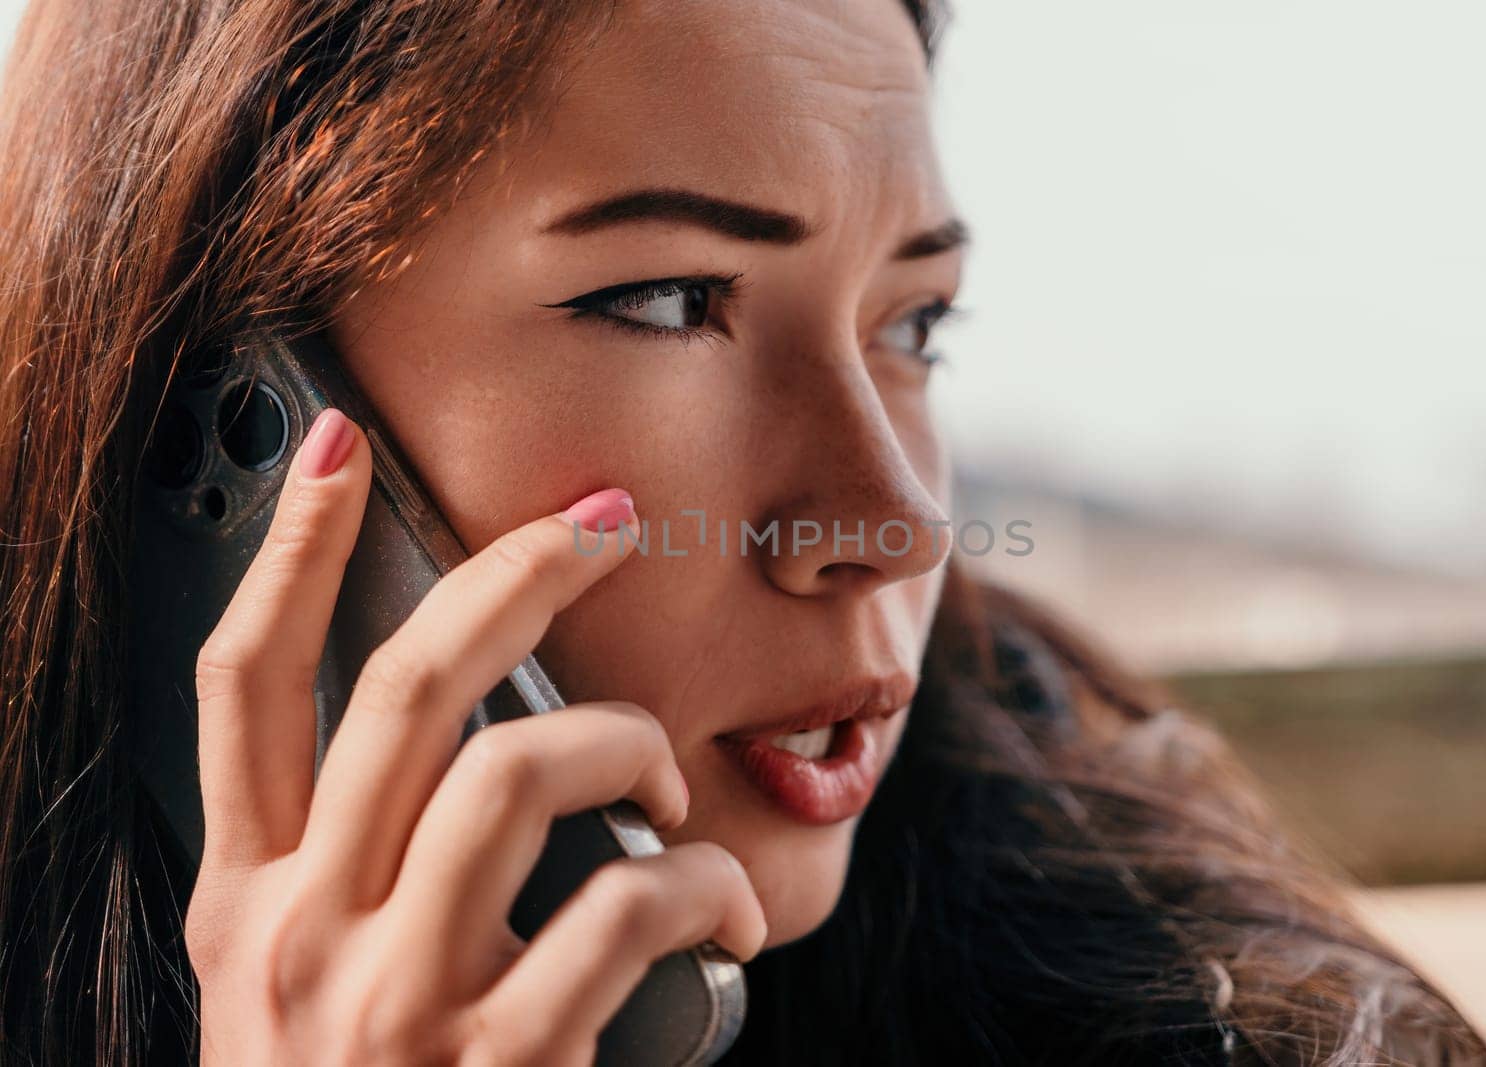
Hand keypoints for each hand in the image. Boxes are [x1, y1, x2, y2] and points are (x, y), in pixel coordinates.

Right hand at [183, 408, 765, 1065]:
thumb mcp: (310, 996)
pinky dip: (700, 885)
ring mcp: (394, 1007)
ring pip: (517, 774)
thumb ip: (360, 879)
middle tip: (601, 519)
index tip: (334, 445)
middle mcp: (300, 941)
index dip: (284, 550)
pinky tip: (724, 907)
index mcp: (249, 908)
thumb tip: (495, 741)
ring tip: (670, 787)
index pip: (241, 686)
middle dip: (513, 574)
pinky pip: (622, 909)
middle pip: (401, 692)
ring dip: (627, 745)